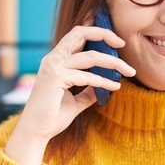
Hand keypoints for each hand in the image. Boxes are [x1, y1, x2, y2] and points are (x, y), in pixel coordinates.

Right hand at [5, 25, 134, 164]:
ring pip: (91, 56)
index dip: (96, 32)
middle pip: (80, 33)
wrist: (35, 132)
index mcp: (55, 61)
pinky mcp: (56, 78)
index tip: (115, 42)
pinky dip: (104, 81)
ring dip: (113, 63)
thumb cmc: (52, 117)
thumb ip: (87, 91)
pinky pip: (88, 76)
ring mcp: (54, 67)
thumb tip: (103, 86)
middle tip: (122, 43)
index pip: (76, 36)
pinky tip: (115, 87)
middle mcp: (53, 59)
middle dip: (104, 34)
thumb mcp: (75, 101)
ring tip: (129, 71)